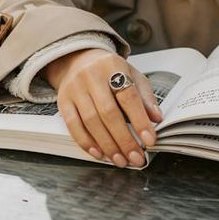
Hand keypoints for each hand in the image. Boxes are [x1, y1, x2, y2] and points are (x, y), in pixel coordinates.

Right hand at [45, 48, 163, 166]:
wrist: (78, 59)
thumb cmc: (109, 71)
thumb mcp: (131, 75)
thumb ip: (145, 96)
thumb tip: (156, 118)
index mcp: (113, 66)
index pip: (128, 96)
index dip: (140, 120)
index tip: (149, 140)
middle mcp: (91, 76)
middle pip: (108, 112)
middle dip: (124, 139)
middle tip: (136, 157)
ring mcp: (75, 89)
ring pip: (91, 122)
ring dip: (107, 145)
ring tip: (120, 160)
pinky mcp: (63, 101)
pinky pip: (73, 125)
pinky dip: (86, 142)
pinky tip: (99, 153)